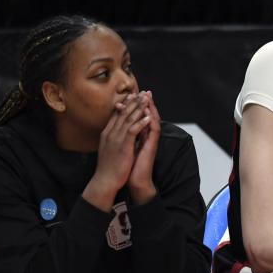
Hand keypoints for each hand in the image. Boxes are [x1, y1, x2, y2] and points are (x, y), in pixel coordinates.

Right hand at [85, 93, 149, 209]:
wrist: (105, 180)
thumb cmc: (108, 167)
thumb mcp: (110, 149)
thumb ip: (114, 139)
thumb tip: (118, 134)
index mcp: (107, 133)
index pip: (116, 115)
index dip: (125, 104)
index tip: (132, 96)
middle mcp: (110, 133)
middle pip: (123, 113)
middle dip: (133, 102)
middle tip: (142, 92)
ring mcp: (116, 138)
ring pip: (128, 119)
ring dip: (138, 108)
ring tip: (147, 99)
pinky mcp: (123, 145)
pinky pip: (132, 130)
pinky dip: (140, 123)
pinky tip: (148, 116)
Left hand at [128, 90, 159, 204]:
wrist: (133, 181)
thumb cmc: (127, 167)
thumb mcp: (124, 148)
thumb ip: (125, 138)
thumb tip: (118, 129)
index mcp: (139, 136)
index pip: (139, 118)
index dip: (136, 107)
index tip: (131, 96)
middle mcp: (146, 137)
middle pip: (148, 116)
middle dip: (146, 103)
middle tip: (145, 91)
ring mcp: (150, 141)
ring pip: (153, 121)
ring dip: (151, 108)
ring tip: (148, 97)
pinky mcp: (152, 146)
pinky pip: (154, 130)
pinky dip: (151, 120)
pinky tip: (148, 111)